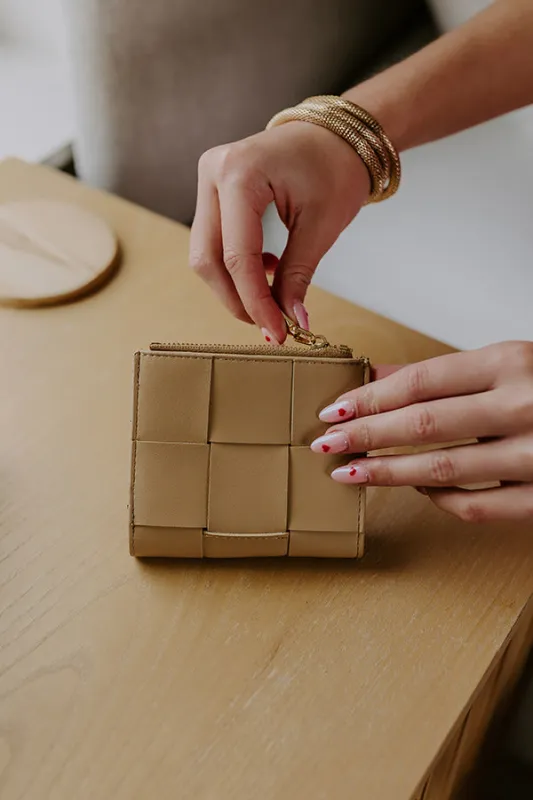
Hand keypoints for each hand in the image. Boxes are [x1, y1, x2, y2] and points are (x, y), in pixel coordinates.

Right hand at [190, 122, 369, 343]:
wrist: (336, 135)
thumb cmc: (336, 167)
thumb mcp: (322, 225)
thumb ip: (298, 275)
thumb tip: (291, 320)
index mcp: (240, 174)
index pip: (237, 256)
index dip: (255, 302)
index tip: (277, 332)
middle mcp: (213, 172)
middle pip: (208, 258)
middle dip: (237, 299)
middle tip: (269, 325)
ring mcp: (208, 179)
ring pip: (205, 253)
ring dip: (234, 285)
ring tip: (272, 293)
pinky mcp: (213, 190)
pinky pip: (212, 240)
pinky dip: (235, 266)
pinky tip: (266, 268)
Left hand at [311, 342, 532, 522]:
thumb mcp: (505, 365)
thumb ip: (442, 375)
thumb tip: (374, 377)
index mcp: (512, 361)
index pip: (421, 381)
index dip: (369, 398)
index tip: (334, 411)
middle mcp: (524, 404)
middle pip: (422, 424)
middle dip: (365, 435)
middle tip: (324, 444)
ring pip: (441, 469)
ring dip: (386, 472)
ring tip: (350, 472)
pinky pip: (475, 506)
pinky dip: (436, 500)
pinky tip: (413, 490)